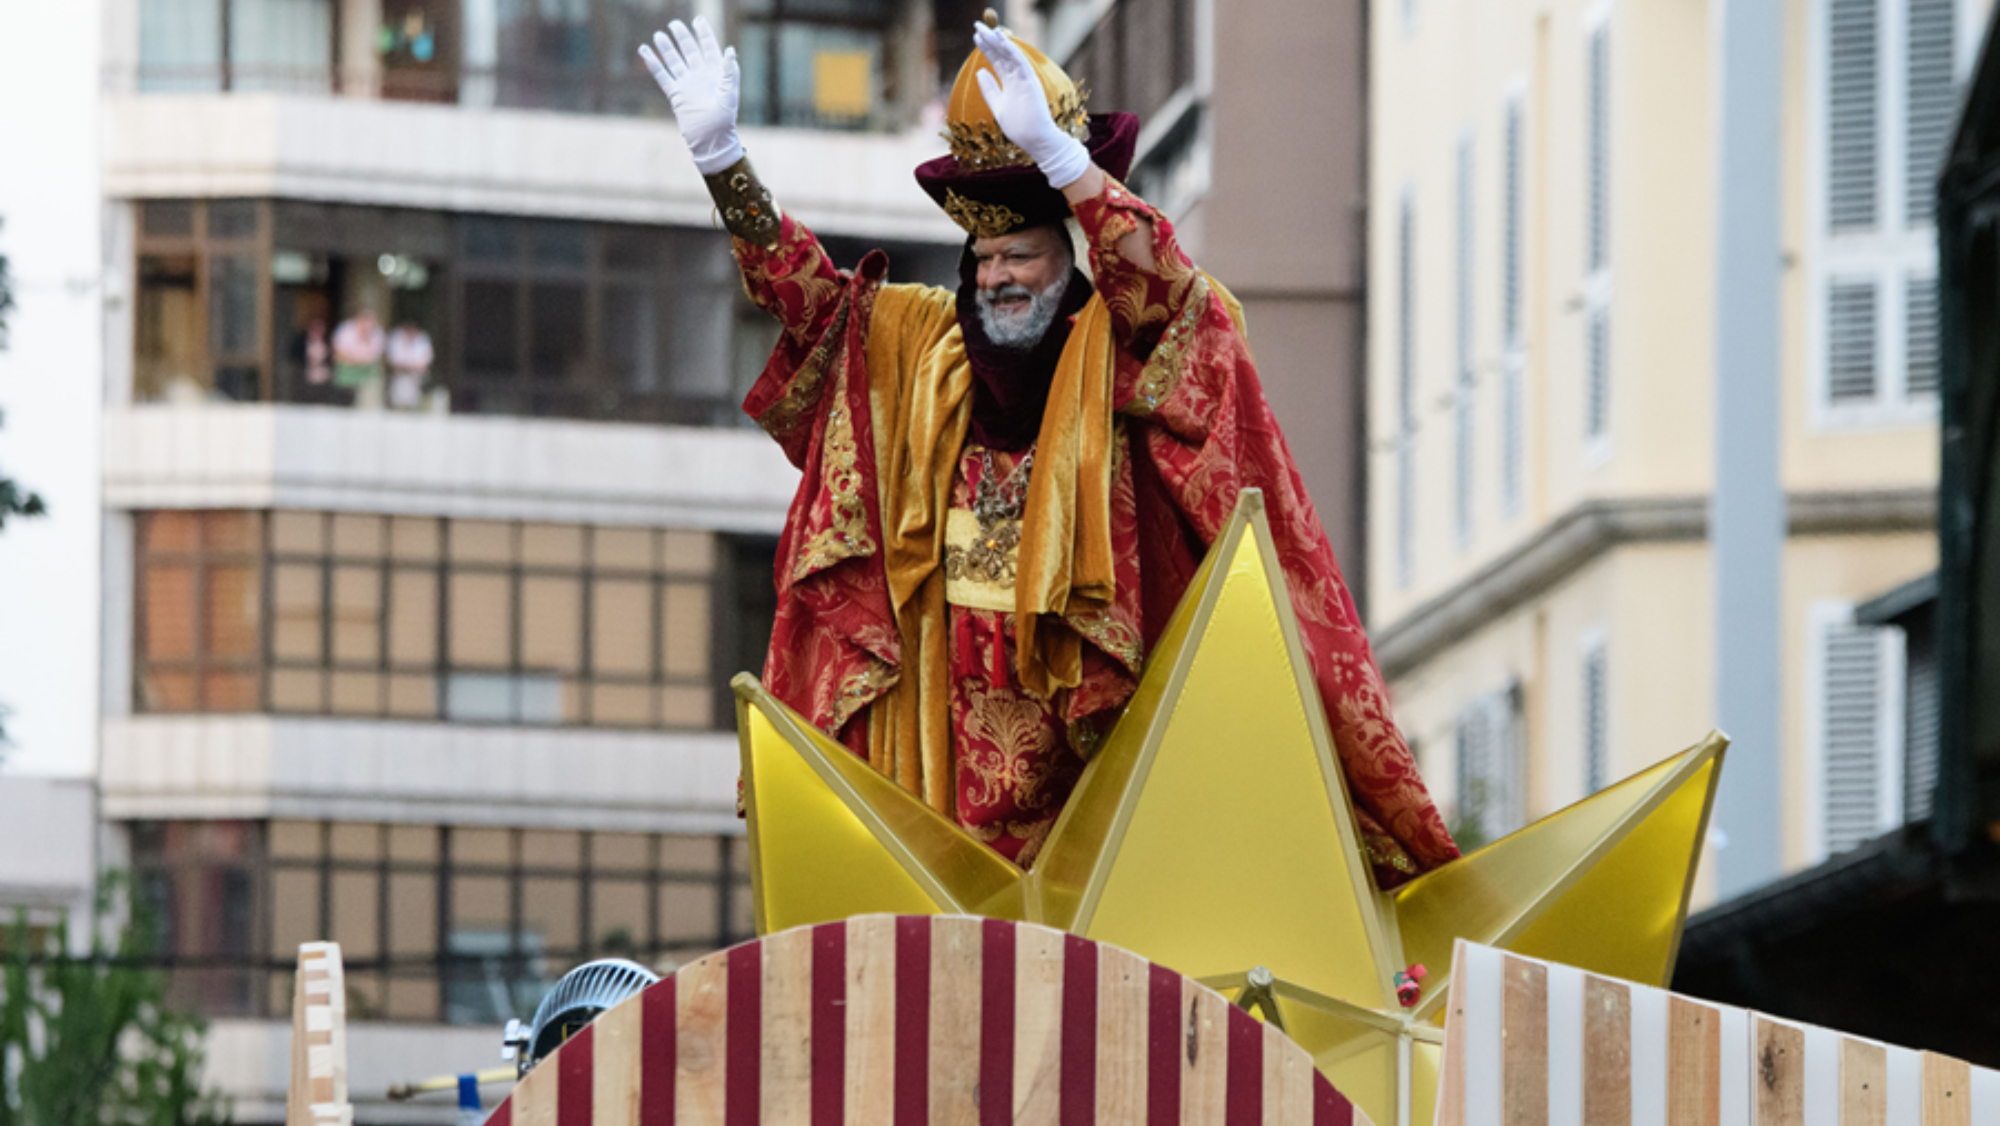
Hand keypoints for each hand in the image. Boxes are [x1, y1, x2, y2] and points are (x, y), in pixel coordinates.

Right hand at [640, 17, 744, 174]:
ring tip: (659, 34)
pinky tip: (645, 51)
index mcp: (716, 74)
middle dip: (682, 37)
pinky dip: (654, 63)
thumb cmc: (724, 121)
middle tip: (674, 24)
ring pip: (675, 61)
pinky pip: (662, 75)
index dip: (704, 34)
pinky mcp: (676, 95)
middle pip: (690, 51)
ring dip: (667, 48)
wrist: (711, 141)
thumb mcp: (730, 94)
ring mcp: (687, 85)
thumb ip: (730, 72)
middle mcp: (700, 76)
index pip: (709, 48)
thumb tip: (730, 49)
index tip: (698, 20)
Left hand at [972, 23, 1090, 189]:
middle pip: (1002, 54)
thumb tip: (979, 72)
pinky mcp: (1030, 81)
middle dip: (989, 40)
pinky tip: (1000, 38)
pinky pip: (1019, 61)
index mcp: (1011, 83)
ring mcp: (1025, 79)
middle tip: (977, 25)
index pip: (997, 61)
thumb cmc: (1019, 127)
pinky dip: (1010, 49)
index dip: (987, 48)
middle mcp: (1018, 77)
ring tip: (985, 29)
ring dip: (998, 41)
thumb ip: (990, 89)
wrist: (1036, 140)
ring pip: (1010, 54)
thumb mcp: (997, 105)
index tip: (976, 36)